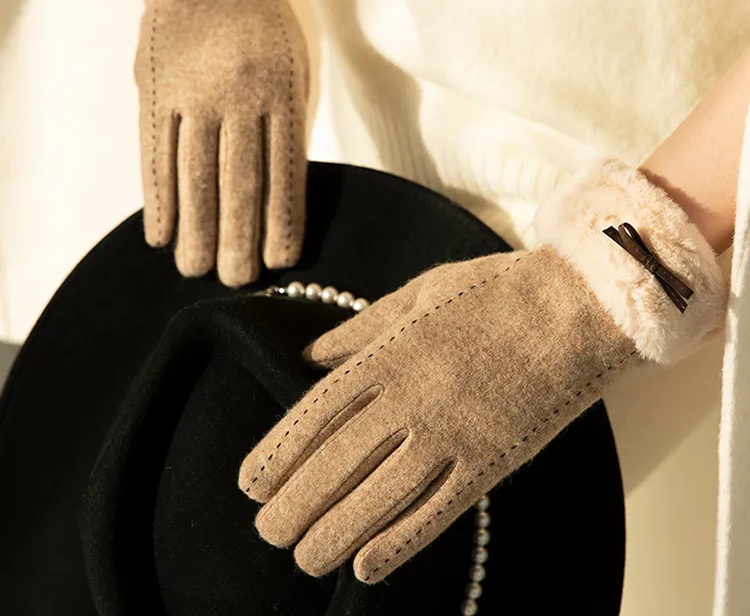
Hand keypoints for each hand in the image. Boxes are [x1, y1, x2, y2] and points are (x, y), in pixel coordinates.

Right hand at [134, 0, 308, 285]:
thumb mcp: (295, 69)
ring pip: (194, 175)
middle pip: (238, 181)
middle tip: (236, 281)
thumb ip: (288, 125)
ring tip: (196, 269)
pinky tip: (159, 234)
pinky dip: (158, 198)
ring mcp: (192, 96)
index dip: (282, 220)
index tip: (280, 262)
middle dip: (238, 238)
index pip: (284, 171)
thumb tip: (283, 193)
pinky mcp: (155, 93)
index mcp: (281, 93)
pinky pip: (155, 153)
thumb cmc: (265, 28)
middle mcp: (238, 98)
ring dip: (195, 228)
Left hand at [238, 158, 725, 582]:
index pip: (317, 413)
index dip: (278, 454)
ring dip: (336, 533)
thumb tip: (312, 355)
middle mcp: (412, 398)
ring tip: (304, 557)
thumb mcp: (418, 291)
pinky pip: (439, 510)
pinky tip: (367, 564)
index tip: (250, 484)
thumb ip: (361, 326)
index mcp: (390, 353)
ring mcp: (453, 433)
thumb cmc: (493, 291)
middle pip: (339, 463)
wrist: (576, 305)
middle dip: (295, 504)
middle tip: (267, 532)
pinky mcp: (493, 460)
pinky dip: (399, 541)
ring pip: (381, 496)